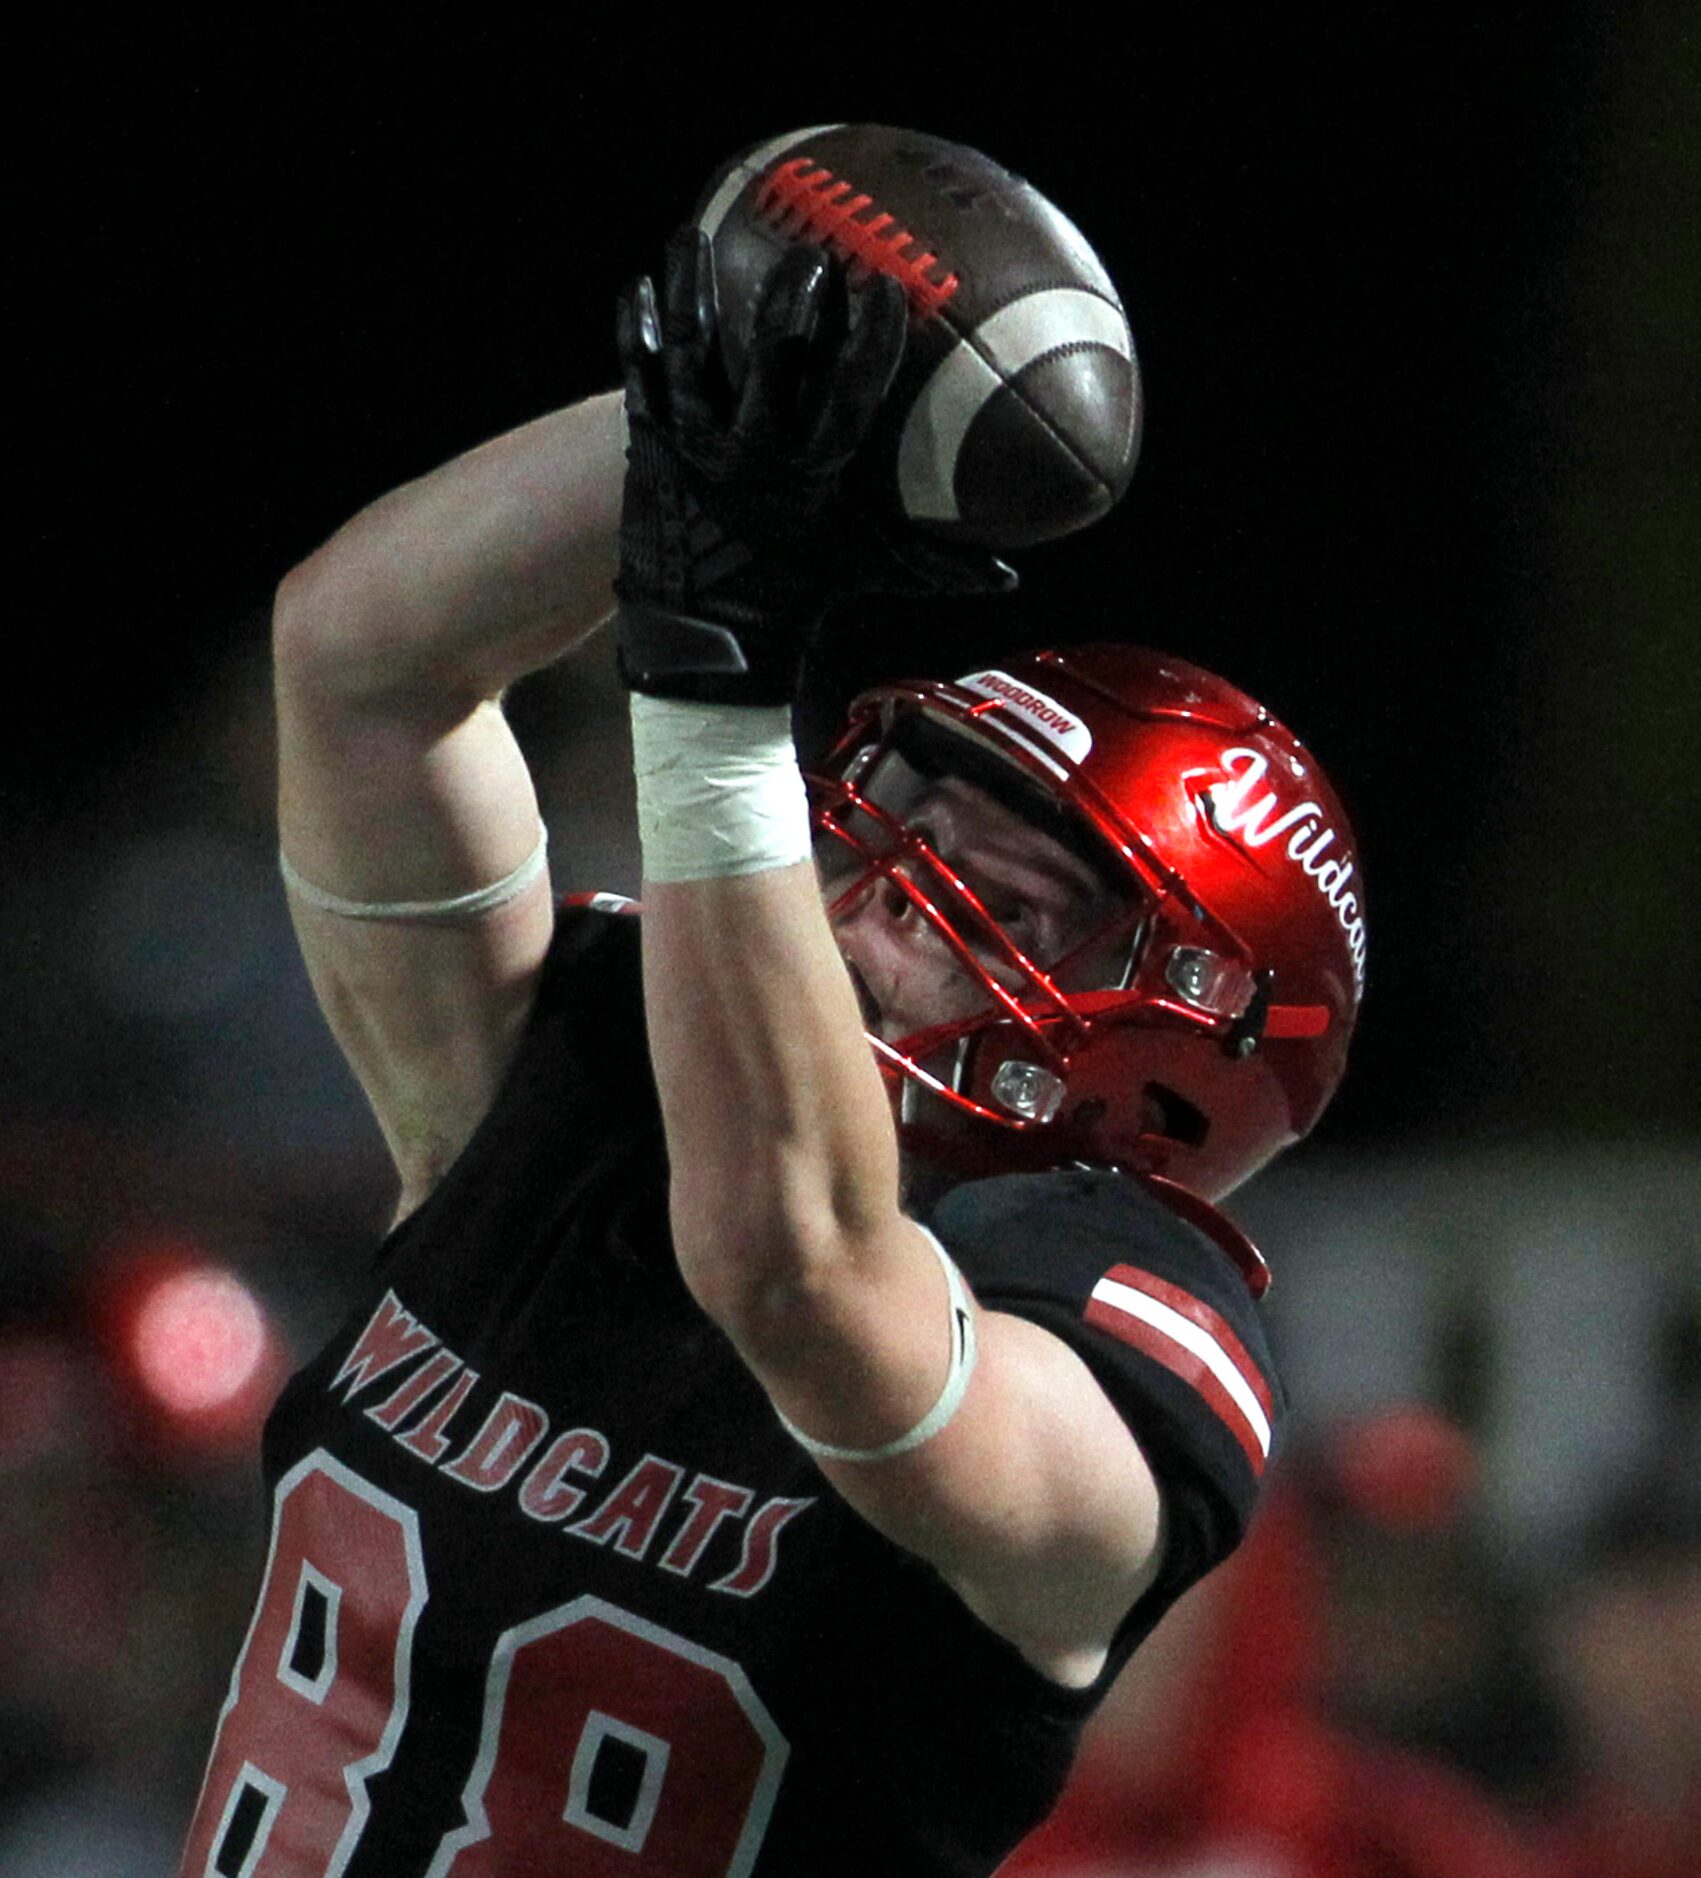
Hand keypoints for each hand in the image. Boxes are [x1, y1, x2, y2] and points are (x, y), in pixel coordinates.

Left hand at [614, 228, 1013, 704]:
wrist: (705, 641)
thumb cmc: (797, 595)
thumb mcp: (871, 573)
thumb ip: (942, 566)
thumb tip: (1014, 573)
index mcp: (812, 475)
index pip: (849, 394)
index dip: (871, 340)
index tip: (891, 286)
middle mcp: (753, 453)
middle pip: (774, 355)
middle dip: (793, 296)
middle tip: (811, 251)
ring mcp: (697, 446)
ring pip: (693, 350)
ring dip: (692, 289)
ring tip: (694, 233)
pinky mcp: (651, 448)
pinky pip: (639, 378)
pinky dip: (637, 332)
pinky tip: (638, 286)